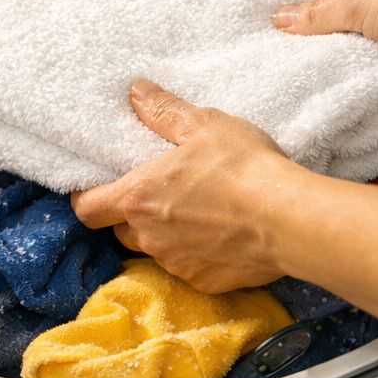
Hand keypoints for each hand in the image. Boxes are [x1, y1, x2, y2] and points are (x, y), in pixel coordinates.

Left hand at [71, 81, 304, 292]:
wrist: (290, 219)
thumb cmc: (243, 167)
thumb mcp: (204, 125)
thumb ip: (164, 111)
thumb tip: (136, 92)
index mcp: (138, 197)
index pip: (87, 209)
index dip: (87, 198)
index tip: (100, 187)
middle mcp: (149, 237)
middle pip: (122, 230)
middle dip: (133, 215)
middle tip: (160, 193)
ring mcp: (176, 264)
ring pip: (155, 250)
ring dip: (165, 235)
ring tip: (196, 212)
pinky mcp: (204, 284)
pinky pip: (188, 268)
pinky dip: (197, 254)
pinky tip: (222, 234)